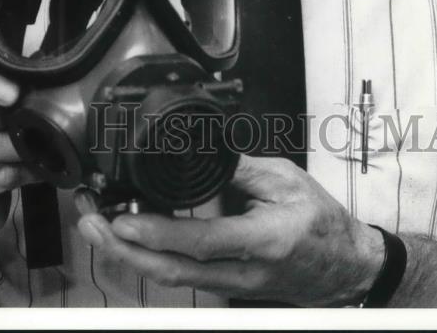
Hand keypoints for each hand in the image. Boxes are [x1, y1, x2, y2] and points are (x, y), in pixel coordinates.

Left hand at [76, 154, 383, 305]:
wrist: (344, 265)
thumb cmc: (320, 221)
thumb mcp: (286, 179)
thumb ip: (239, 166)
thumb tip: (198, 148)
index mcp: (263, 240)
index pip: (203, 242)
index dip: (159, 233)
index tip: (123, 220)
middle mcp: (244, 272)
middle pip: (175, 271)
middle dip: (125, 251)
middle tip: (91, 225)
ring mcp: (233, 287)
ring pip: (174, 278)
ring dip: (132, 255)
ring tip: (99, 228)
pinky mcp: (227, 288)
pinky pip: (184, 275)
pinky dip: (152, 257)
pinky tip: (132, 239)